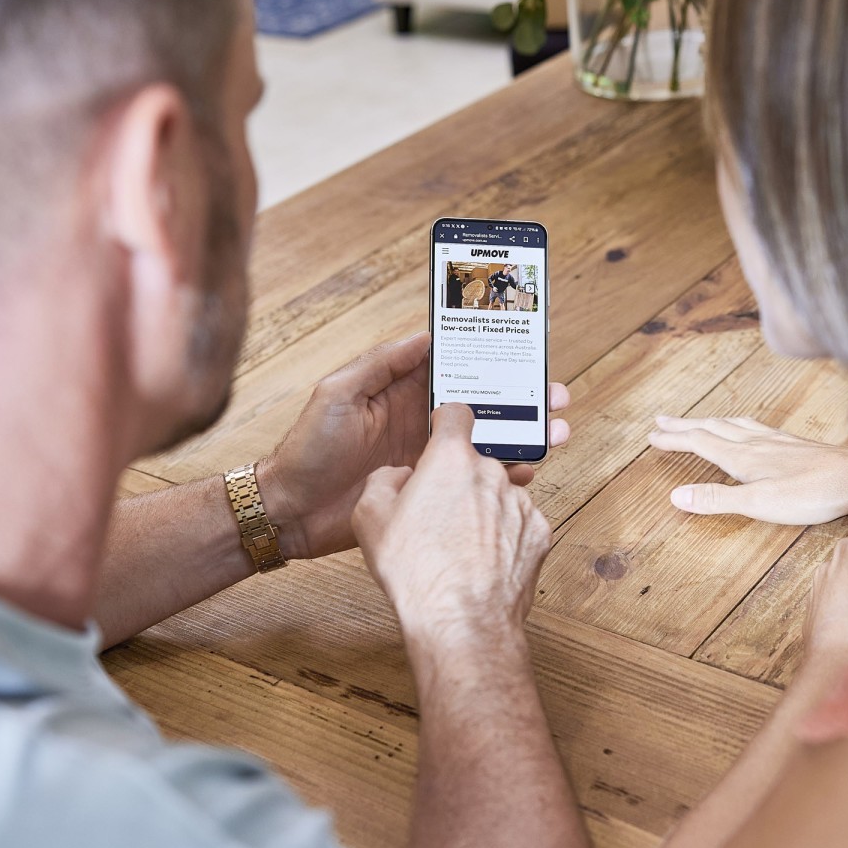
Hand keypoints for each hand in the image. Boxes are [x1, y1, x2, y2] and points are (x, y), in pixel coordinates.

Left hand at [259, 333, 569, 559]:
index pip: (455, 365)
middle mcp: (423, 420)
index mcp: (403, 390)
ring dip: (523, 433)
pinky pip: (475, 480)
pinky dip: (506, 474)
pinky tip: (529, 471)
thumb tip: (425, 334)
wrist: (293, 512)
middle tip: (555, 393)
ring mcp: (431, 458)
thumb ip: (381, 363)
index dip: (488, 356)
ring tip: (555, 430)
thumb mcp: (337, 393)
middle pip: (484, 402)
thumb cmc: (307, 448)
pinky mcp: (432, 492)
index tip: (522, 347)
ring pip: (488, 440)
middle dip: (521, 396)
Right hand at [353, 403, 551, 651]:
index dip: (446, 422)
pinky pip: (518, 524)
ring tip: (459, 547)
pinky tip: (482, 561)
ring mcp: (521, 503)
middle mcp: (492, 473)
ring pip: (498, 495)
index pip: (456, 414)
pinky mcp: (540, 533)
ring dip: (482, 511)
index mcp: (450, 460)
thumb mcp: (369, 518)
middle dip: (458, 482)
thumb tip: (400, 475)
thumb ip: (383, 480)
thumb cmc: (415, 571)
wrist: (461, 621)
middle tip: (438, 515)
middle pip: (475, 464)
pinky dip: (504, 537)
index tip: (442, 432)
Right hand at [649, 416, 847, 524]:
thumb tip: (675, 494)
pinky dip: (735, 423)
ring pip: (731, 424)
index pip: (699, 443)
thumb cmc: (810, 494)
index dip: (673, 440)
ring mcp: (774, 441)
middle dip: (684, 425)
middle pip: (711, 428)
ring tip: (695, 421)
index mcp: (741, 457)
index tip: (651, 436)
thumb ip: (716, 499)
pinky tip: (744, 427)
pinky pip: (753, 426)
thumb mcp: (758, 504)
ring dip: (707, 422)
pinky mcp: (791, 444)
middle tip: (660, 421)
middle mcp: (754, 443)